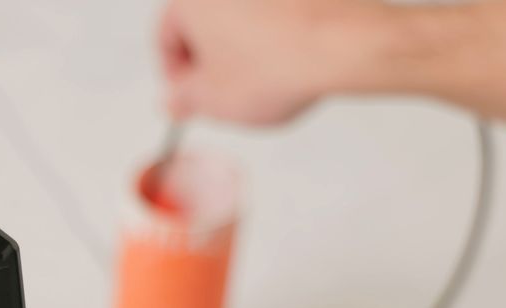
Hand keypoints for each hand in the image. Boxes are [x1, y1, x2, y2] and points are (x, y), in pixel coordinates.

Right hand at [159, 0, 406, 124]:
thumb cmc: (276, 64)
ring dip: (239, 49)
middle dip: (208, 60)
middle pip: (203, 23)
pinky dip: (269, 37)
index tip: (186, 95)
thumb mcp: (212, 100)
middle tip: (219, 93)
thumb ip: (183, 99)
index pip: (166, 35)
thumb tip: (176, 98)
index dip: (173, 74)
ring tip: (257, 82)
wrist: (339, 44)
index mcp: (191, 0)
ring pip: (238, 18)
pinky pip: (272, 14)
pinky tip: (281, 64)